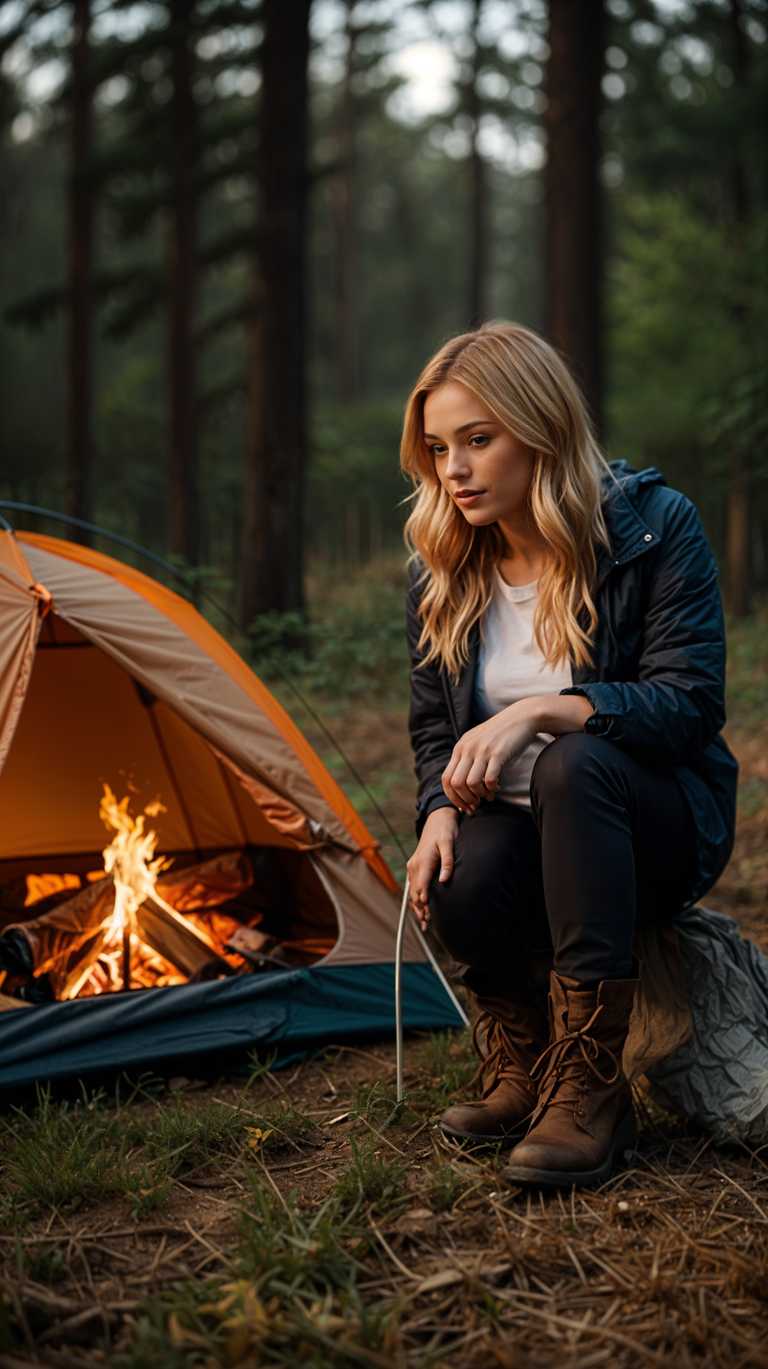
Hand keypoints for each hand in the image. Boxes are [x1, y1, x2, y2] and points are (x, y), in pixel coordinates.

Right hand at [406, 806, 458, 931]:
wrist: (438, 819)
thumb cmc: (445, 831)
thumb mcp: (449, 844)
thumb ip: (447, 863)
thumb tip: (444, 880)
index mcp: (423, 861)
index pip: (421, 886)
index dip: (423, 901)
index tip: (427, 914)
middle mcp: (414, 865)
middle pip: (415, 892)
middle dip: (420, 908)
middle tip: (427, 924)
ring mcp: (413, 866)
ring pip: (412, 891)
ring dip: (417, 906)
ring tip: (423, 921)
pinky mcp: (414, 866)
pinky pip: (413, 885)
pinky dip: (416, 897)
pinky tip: (420, 907)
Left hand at [441, 703, 538, 812]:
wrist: (521, 717)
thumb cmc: (500, 734)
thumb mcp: (477, 742)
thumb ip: (467, 759)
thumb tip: (462, 786)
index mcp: (460, 748)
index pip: (446, 778)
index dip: (453, 797)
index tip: (463, 806)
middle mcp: (467, 749)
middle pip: (456, 784)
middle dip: (464, 800)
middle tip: (475, 806)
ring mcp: (482, 751)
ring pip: (470, 784)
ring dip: (479, 796)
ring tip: (487, 796)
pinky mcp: (498, 753)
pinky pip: (488, 779)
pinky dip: (491, 789)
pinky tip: (496, 787)